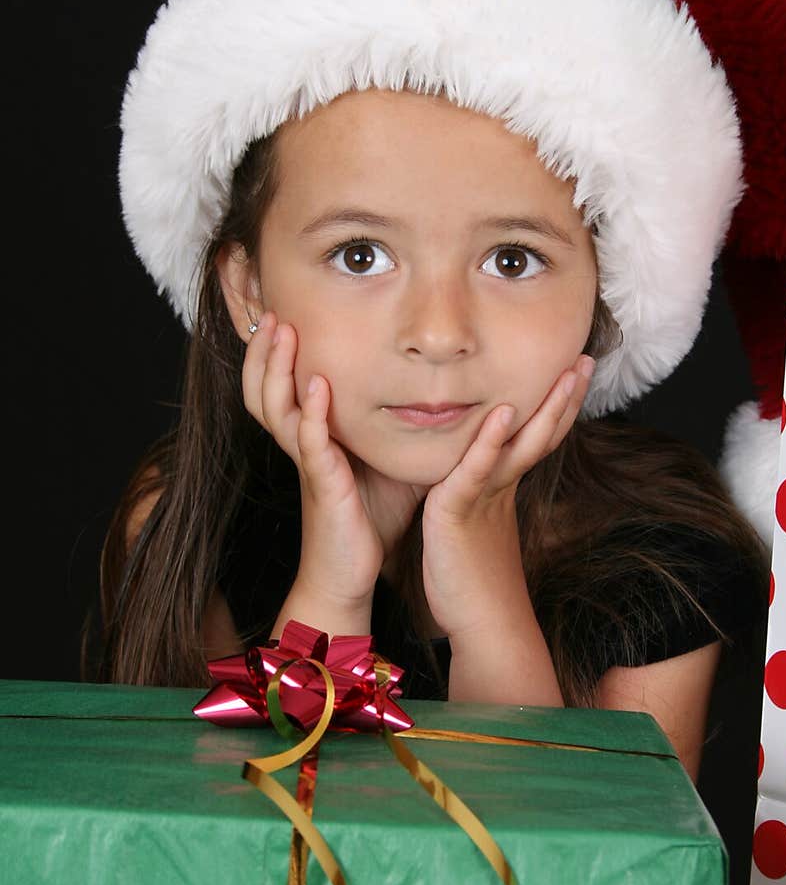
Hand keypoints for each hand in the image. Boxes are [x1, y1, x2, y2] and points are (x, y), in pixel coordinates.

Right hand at [242, 312, 422, 609]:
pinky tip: (319, 387)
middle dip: (263, 348)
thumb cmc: (368, 519)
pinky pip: (310, 444)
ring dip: (278, 368)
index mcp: (310, 437)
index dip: (272, 350)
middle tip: (270, 309)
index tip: (280, 310)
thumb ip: (388, 424)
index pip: (277, 384)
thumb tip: (425, 389)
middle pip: (261, 387)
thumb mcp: (380, 458)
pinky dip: (313, 413)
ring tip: (283, 332)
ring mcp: (308, 464)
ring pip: (276, 408)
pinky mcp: (322, 484)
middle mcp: (300, 446)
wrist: (349, 575)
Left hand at [421, 355, 594, 640]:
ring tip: (568, 372)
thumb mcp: (473, 530)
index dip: (557, 406)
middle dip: (565, 396)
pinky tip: (505, 411)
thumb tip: (477, 489)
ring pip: (522, 443)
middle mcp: (502, 488)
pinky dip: (490, 440)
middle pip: (542, 432)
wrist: (482, 627)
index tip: (574, 371)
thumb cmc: (471, 586)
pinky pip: (477, 469)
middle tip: (586, 359)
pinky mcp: (461, 509)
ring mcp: (486, 497)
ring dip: (546, 407)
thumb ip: (476, 501)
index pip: (535, 437)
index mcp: (503, 488)